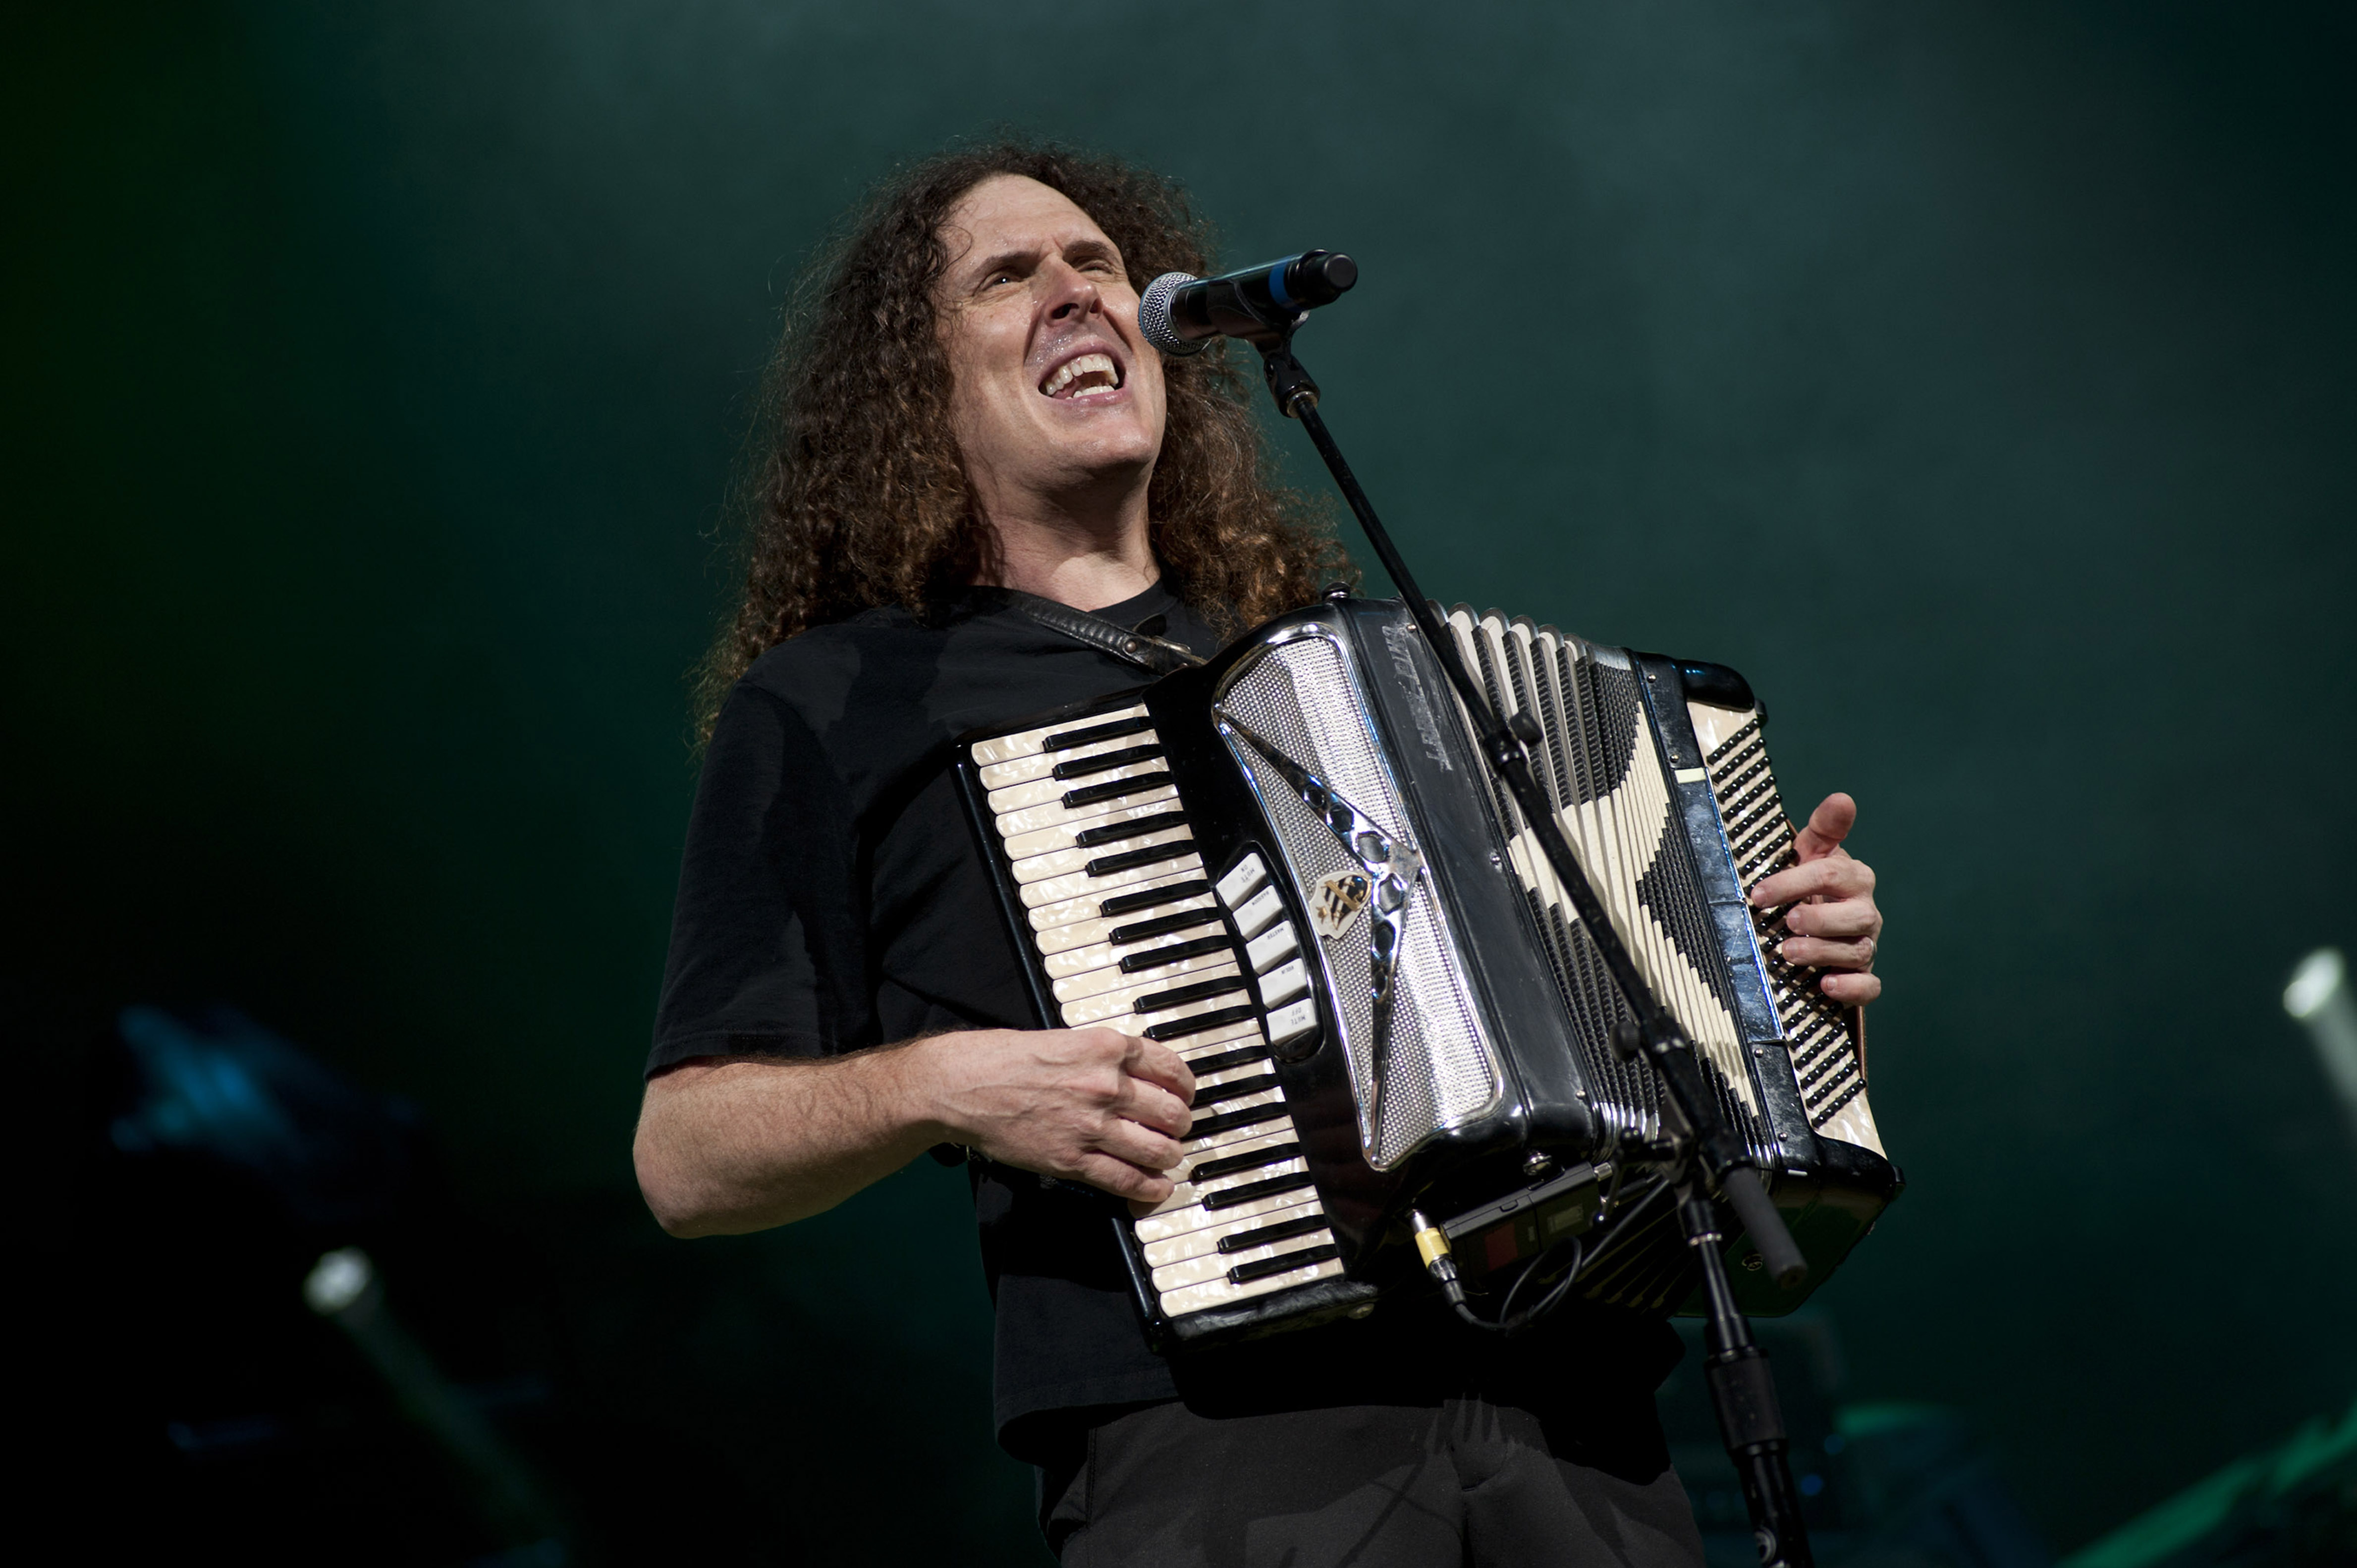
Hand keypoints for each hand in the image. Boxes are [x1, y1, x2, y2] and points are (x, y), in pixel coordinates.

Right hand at [914, 1026, 1195, 1202]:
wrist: (962, 1085)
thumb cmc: (1003, 1058)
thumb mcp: (1064, 1039)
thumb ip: (1102, 1055)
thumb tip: (1134, 1072)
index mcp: (1106, 1048)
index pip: (1170, 1068)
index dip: (1185, 1086)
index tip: (1185, 1094)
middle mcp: (1106, 1086)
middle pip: (1172, 1113)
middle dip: (1180, 1124)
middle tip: (1175, 1129)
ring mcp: (1091, 1126)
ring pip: (1157, 1149)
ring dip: (1169, 1156)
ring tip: (1166, 1157)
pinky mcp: (1072, 1160)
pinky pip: (1127, 1180)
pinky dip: (1149, 1188)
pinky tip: (1156, 1188)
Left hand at [1748, 792, 1881, 1005]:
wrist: (1819, 920)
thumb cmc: (1811, 882)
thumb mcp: (1812, 850)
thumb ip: (1825, 827)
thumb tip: (1843, 798)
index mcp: (1853, 879)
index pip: (1831, 875)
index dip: (1794, 882)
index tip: (1758, 893)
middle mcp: (1864, 912)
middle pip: (1854, 917)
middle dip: (1819, 920)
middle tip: (1787, 923)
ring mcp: (1864, 944)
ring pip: (1857, 951)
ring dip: (1823, 953)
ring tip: (1789, 953)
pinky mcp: (1862, 974)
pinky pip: (1869, 985)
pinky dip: (1853, 988)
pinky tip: (1827, 986)